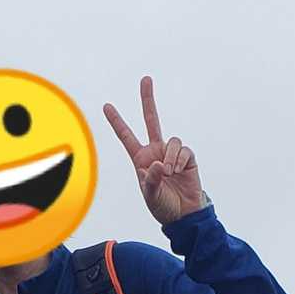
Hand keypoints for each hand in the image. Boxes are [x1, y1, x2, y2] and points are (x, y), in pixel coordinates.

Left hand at [103, 77, 205, 226]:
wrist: (183, 214)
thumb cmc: (162, 206)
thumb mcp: (150, 195)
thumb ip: (150, 180)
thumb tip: (158, 164)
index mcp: (141, 159)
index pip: (126, 136)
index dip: (117, 122)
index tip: (106, 106)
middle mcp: (156, 151)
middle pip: (151, 120)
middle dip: (148, 100)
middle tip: (145, 79)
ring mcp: (172, 153)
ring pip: (172, 140)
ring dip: (170, 157)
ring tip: (169, 173)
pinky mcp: (187, 157)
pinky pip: (183, 150)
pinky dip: (179, 160)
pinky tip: (177, 172)